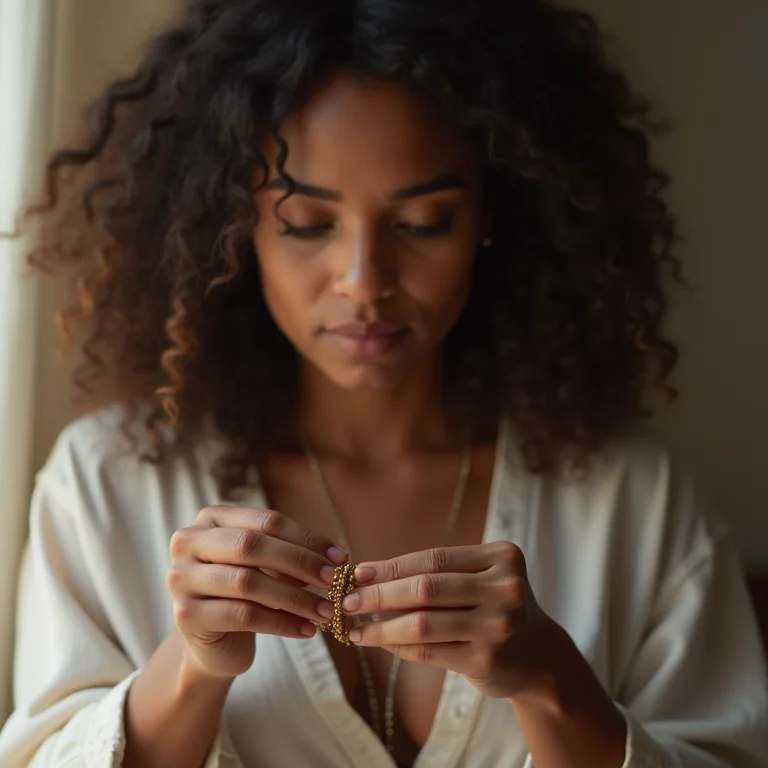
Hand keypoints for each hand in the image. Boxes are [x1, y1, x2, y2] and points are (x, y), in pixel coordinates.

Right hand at [167, 506, 344, 678]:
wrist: (213, 642)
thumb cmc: (246, 594)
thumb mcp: (267, 567)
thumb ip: (291, 556)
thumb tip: (335, 558)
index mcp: (211, 518)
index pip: (266, 521)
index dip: (306, 538)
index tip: (339, 557)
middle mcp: (188, 542)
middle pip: (252, 546)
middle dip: (300, 563)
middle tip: (335, 581)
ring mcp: (181, 578)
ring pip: (248, 583)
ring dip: (295, 598)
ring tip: (326, 611)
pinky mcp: (185, 615)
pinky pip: (243, 616)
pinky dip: (281, 623)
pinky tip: (306, 630)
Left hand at [341, 541, 557, 699]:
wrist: (540, 657)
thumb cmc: (495, 607)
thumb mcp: (481, 578)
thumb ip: (438, 574)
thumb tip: (370, 576)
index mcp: (502, 557)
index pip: (434, 559)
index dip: (392, 566)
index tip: (358, 573)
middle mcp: (505, 589)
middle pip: (426, 588)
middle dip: (380, 595)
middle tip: (348, 601)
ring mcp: (498, 626)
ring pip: (423, 623)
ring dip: (382, 626)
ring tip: (356, 628)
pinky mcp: (487, 661)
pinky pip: (429, 651)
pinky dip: (398, 646)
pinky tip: (380, 643)